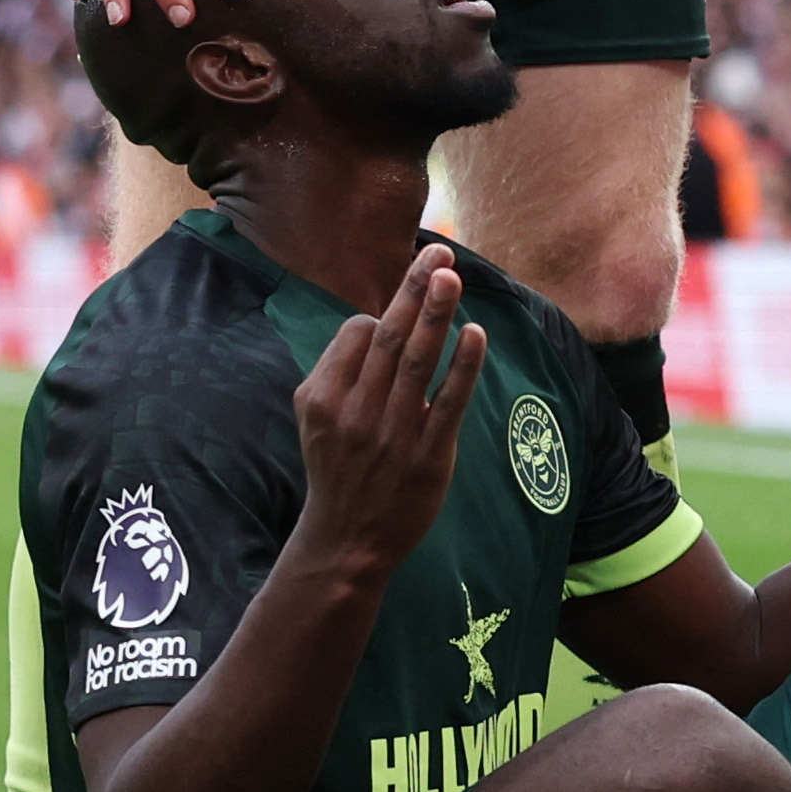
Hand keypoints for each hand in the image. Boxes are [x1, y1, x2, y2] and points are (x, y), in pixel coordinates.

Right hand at [290, 245, 488, 575]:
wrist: (348, 540)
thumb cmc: (338, 469)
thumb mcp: (316, 418)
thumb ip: (340, 372)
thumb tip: (377, 322)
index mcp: (322, 396)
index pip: (356, 334)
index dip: (380, 315)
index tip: (396, 311)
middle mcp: (356, 411)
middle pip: (388, 335)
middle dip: (413, 288)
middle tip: (437, 251)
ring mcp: (393, 433)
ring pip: (418, 360)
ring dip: (436, 313)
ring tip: (452, 275)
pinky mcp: (429, 455)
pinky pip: (449, 402)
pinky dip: (463, 365)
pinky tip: (474, 332)